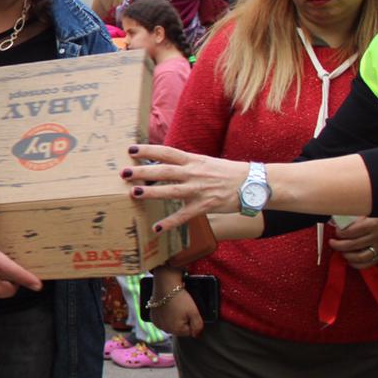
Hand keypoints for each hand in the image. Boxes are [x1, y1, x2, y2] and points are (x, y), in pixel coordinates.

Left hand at [122, 144, 249, 231]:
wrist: (253, 184)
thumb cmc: (227, 173)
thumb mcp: (205, 162)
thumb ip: (185, 164)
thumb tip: (163, 163)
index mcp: (194, 160)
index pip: (167, 152)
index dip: (148, 150)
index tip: (130, 150)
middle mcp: (194, 173)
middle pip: (164, 171)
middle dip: (143, 171)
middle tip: (124, 173)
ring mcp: (199, 190)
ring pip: (171, 191)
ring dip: (152, 193)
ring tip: (133, 193)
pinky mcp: (205, 206)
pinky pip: (184, 215)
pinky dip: (170, 222)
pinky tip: (156, 227)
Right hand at [151, 289, 203, 338]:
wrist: (166, 286)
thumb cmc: (180, 299)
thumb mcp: (194, 312)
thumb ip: (198, 326)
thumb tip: (197, 335)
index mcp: (176, 330)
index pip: (189, 332)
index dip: (192, 321)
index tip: (189, 311)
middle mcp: (165, 329)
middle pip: (179, 329)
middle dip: (182, 321)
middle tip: (182, 309)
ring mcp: (157, 323)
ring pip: (170, 325)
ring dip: (173, 319)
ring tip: (175, 308)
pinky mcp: (152, 317)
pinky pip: (162, 321)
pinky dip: (165, 316)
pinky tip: (167, 308)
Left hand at [330, 216, 377, 269]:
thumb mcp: (368, 213)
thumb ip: (354, 219)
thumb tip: (337, 223)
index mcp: (372, 225)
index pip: (351, 231)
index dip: (340, 233)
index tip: (336, 231)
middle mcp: (376, 238)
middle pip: (352, 245)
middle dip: (338, 245)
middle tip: (332, 242)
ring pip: (360, 257)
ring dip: (346, 255)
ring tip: (340, 251)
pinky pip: (368, 264)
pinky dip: (357, 264)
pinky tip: (349, 259)